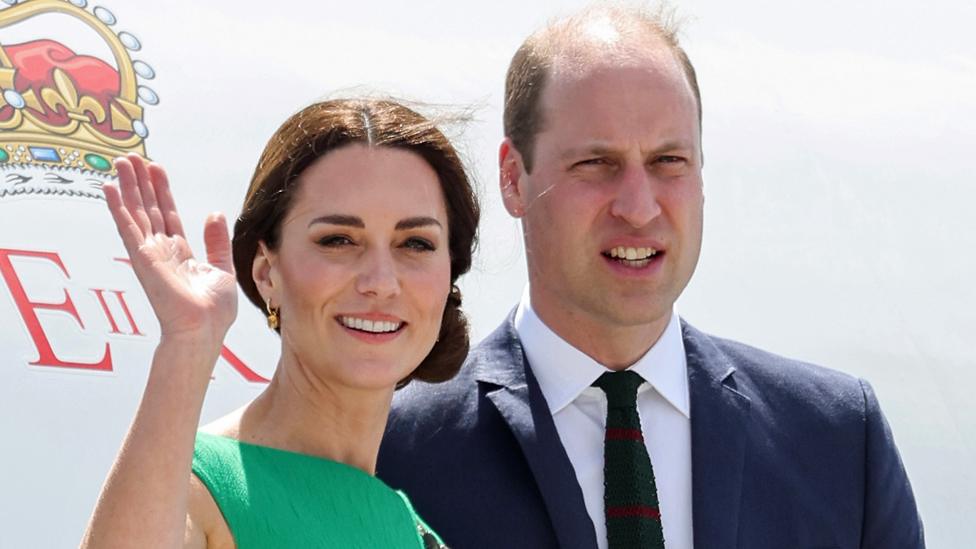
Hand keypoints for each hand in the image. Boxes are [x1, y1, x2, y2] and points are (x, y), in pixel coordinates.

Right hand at [104, 153, 237, 341]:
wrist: (205, 331)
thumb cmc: (213, 311)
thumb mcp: (222, 268)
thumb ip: (216, 242)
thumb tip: (215, 213)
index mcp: (180, 252)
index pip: (168, 214)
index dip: (162, 190)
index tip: (155, 168)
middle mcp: (162, 250)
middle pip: (149, 208)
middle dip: (141, 182)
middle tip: (133, 157)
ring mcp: (150, 254)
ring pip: (136, 213)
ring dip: (127, 187)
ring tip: (121, 162)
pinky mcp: (142, 259)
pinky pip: (128, 229)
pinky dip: (118, 208)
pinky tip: (108, 190)